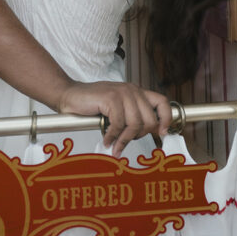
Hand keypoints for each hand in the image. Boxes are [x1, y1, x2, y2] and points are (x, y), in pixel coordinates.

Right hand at [57, 81, 171, 156]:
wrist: (70, 95)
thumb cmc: (93, 104)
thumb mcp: (118, 108)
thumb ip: (133, 115)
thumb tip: (150, 131)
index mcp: (136, 92)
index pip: (162, 102)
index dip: (166, 119)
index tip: (161, 134)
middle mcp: (132, 90)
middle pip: (150, 120)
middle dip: (139, 136)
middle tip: (125, 141)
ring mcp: (122, 93)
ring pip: (135, 124)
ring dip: (124, 139)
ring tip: (115, 145)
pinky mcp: (111, 98)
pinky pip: (119, 124)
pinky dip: (112, 136)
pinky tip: (105, 138)